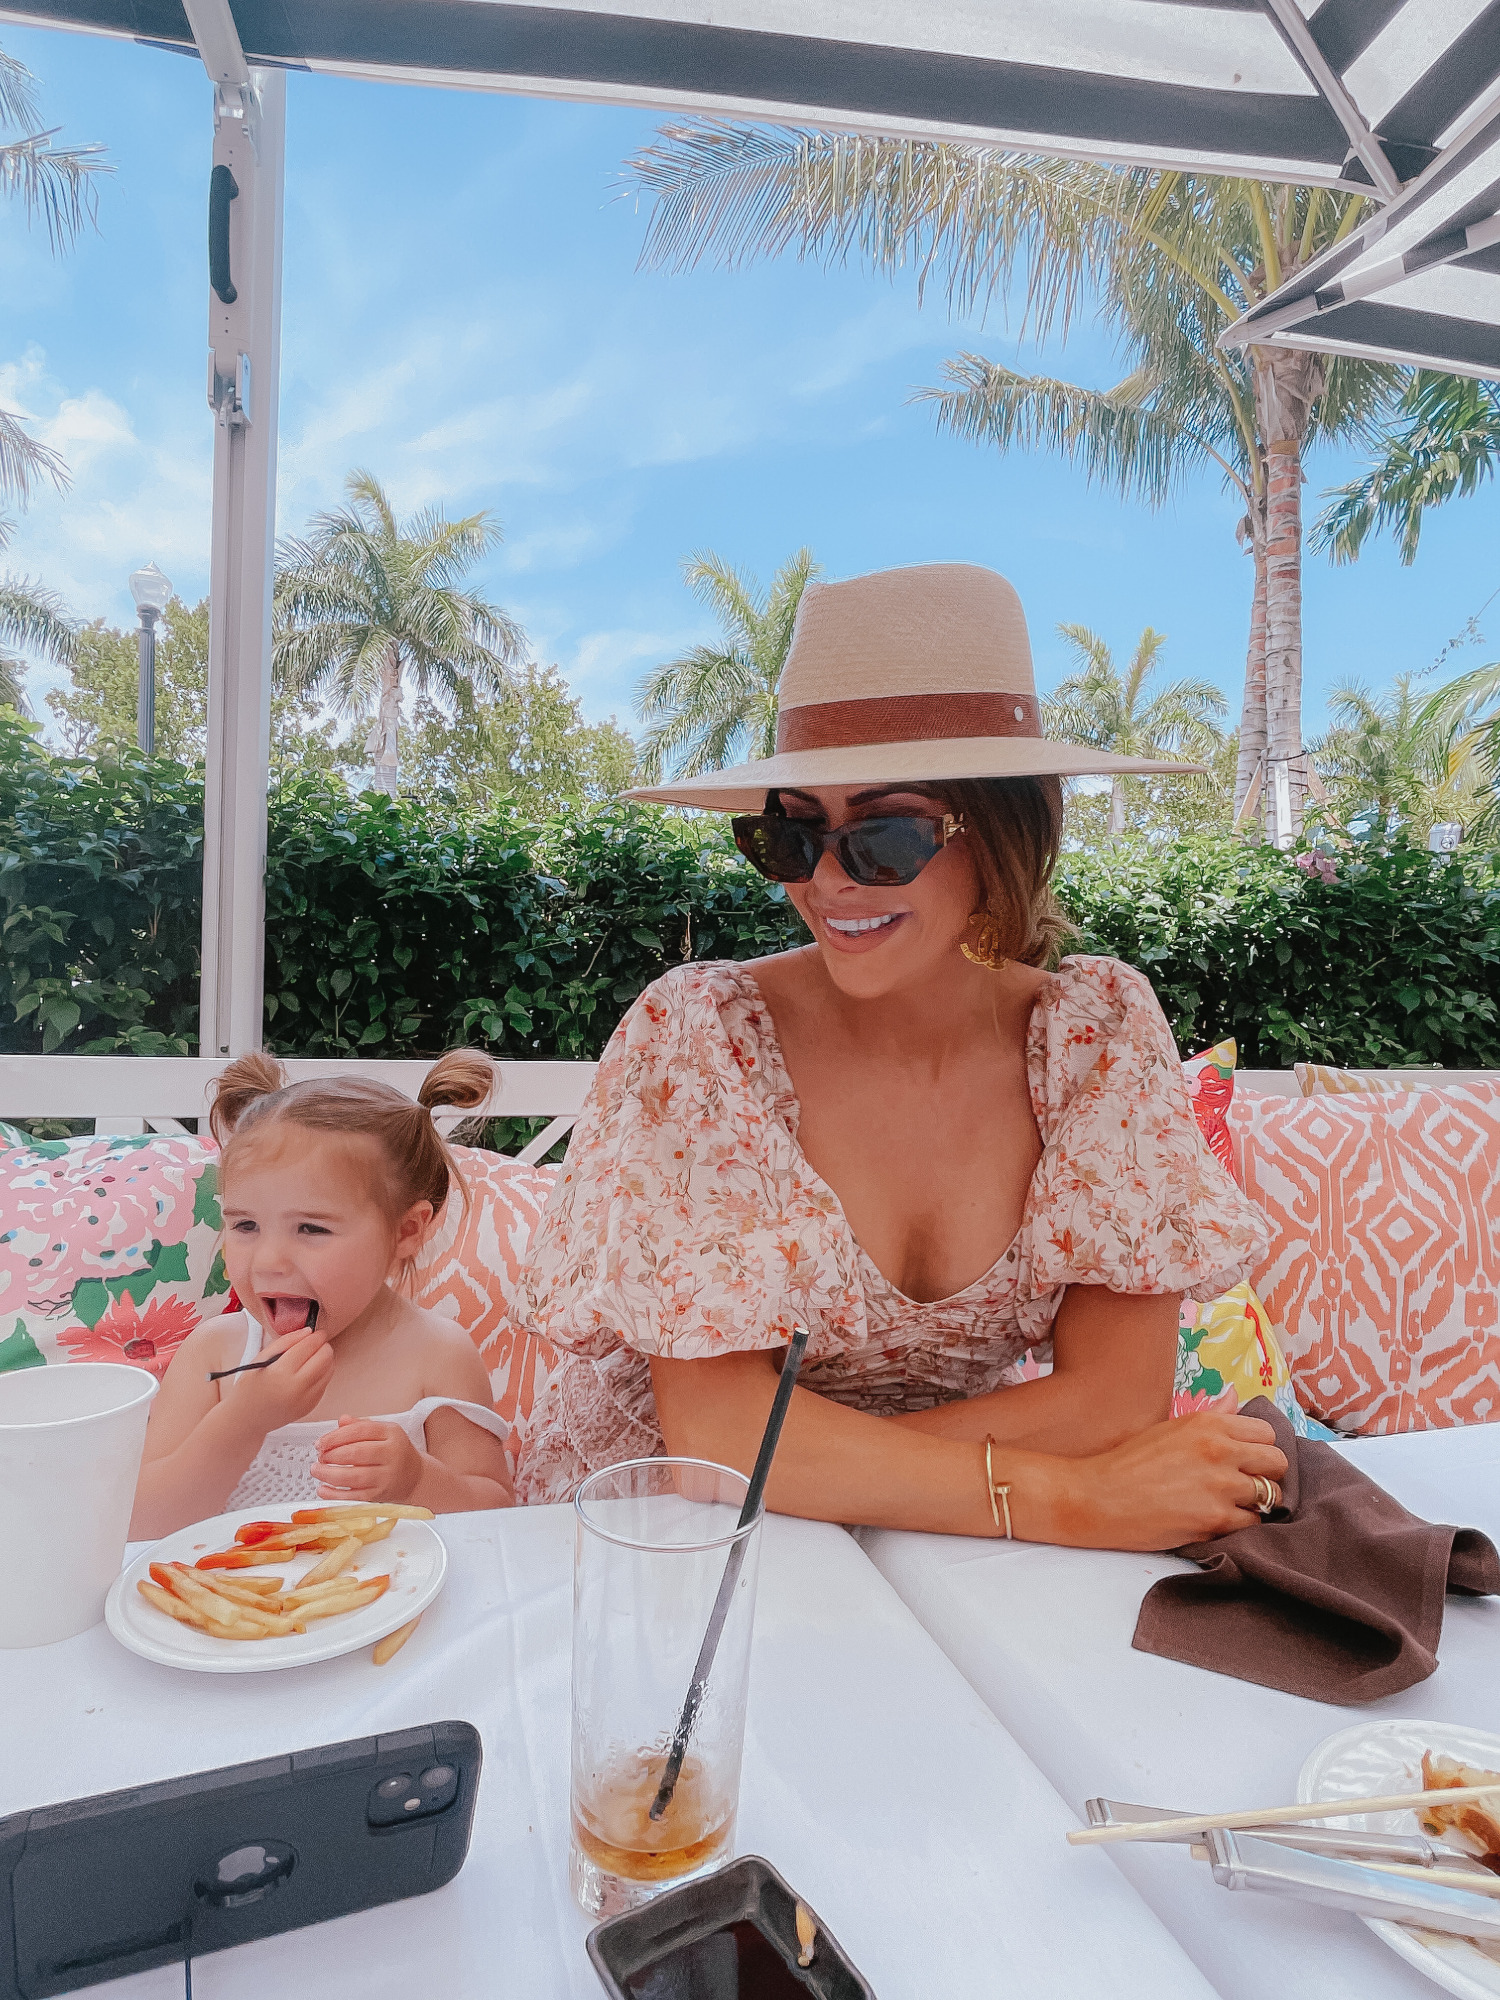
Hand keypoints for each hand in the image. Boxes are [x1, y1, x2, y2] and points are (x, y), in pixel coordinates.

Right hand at [226, 1324, 333, 1434]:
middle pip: (324, 1357)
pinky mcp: (310, 1407)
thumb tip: (308, 1332)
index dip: (316, 1336)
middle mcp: (295, 1388)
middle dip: (323, 1346)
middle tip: (316, 1344)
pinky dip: (322, 1374)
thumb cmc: (250, 1386)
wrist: (247, 1418)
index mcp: (280, 1372)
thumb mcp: (261, 1358)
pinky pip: (325, 1384)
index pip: (308, 1346)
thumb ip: (285, 1341)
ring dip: (325, 1359)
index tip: (317, 1332)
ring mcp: (304, 1400)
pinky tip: (309, 1373)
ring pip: (329, 1370)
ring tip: (312, 1358)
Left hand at [315, 1417, 423, 1503]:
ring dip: (330, 1474)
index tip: (321, 1442)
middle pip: (357, 1453)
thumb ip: (361, 1425)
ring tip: (316, 1470)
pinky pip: (354, 1496)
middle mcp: (392, 1454)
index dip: (336, 1436)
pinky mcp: (379, 1496)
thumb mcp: (383, 1433)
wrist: (414, 1477)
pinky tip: (323, 1489)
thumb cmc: (395, 1452)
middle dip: (332, 1455)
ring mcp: (387, 1476)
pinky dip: (335, 1494)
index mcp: (391, 1433)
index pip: (360, 1431)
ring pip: (354, 1476)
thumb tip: (341, 1420)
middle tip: (319, 1456)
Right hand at [1073, 1411, 1289, 1551]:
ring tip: (1229, 1505)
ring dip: (1254, 1504)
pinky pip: (1252, 1524)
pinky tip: (1215, 1521)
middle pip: (1277, 1463)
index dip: (1259, 1450)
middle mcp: (1219, 1449)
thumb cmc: (1128, 1462)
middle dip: (1266, 1476)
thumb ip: (1210, 1416)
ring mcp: (1220, 1485)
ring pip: (1270, 1496)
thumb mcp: (1170, 1428)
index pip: (1267, 1433)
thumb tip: (1235, 1397)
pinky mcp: (1215, 1519)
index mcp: (1208, 1423)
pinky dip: (1238, 1525)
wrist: (1097, 1496)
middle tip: (1244, 1486)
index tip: (1245, 1462)